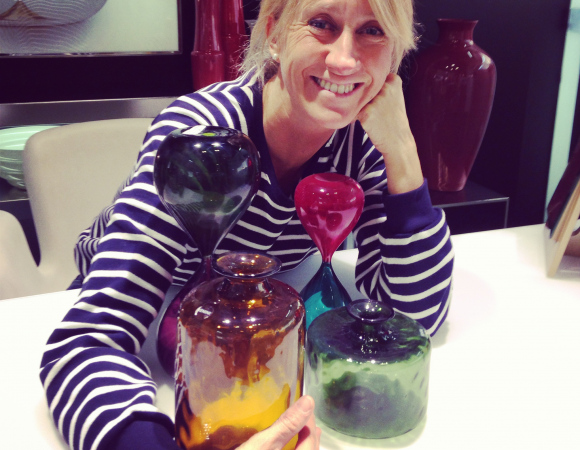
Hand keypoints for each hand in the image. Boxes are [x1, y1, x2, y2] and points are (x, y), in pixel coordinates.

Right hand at [237, 395, 320, 449]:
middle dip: (309, 436)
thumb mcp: (263, 445)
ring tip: (303, 433)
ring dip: (303, 447)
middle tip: (307, 417)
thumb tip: (308, 402)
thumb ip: (287, 425)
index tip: (305, 404)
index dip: (309, 422)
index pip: (310, 442)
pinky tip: (283, 448)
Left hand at [356, 73, 422, 193]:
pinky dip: (357, 117)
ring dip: (360, 107)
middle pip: (364, 87)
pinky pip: (354, 110)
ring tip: (374, 118)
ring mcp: (376, 100)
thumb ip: (382, 85)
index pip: (373, 77)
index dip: (373, 89)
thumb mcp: (395, 96)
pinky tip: (369, 123)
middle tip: (378, 111)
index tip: (382, 99)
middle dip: (366, 98)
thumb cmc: (394, 119)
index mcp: (394, 80)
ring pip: (358, 98)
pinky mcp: (366, 112)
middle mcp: (385, 87)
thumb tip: (356, 78)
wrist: (398, 141)